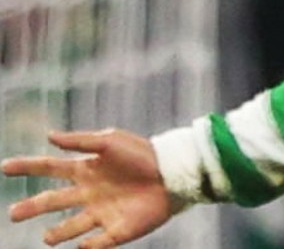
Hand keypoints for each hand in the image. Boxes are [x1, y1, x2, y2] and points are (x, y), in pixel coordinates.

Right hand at [3, 129, 172, 247]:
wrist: (176, 171)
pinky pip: (98, 244)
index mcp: (86, 169)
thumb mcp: (110, 140)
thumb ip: (80, 141)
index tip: (4, 167)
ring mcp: (102, 213)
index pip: (49, 169)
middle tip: (13, 214)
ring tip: (47, 237)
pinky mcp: (118, 230)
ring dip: (57, 234)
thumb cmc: (144, 153)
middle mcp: (89, 193)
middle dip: (31, 208)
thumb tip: (48, 135)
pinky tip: (81, 247)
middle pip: (52, 202)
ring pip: (71, 227)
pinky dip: (88, 247)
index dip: (27, 167)